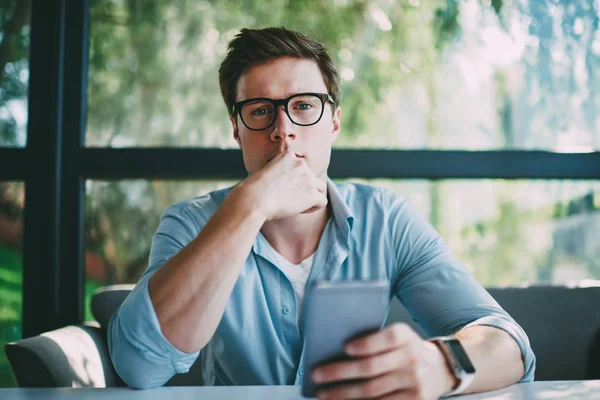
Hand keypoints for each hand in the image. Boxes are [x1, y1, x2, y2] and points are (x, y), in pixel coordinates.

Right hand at [240, 151, 327, 220]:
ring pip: (319, 188)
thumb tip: (289, 184)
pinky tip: (301, 210)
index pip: (301, 168)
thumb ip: (281, 173)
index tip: (284, 189)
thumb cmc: (254, 191)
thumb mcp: (266, 172)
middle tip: (289, 199)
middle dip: (304, 189)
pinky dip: (313, 208)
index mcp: (289, 155)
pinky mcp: (311, 193)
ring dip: (310, 197)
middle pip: (312, 177)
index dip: (296, 180)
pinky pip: (322, 201)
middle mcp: (300, 163)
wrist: (254, 200)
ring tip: (296, 205)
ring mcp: (308, 178)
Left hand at [311, 324, 456, 399]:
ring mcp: (414, 382)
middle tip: (317, 374)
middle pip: (371, 367)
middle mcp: (411, 358)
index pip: (387, 338)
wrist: (442, 369)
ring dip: (344, 394)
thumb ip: (375, 340)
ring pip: (372, 391)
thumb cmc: (408, 350)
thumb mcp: (399, 336)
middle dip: (340, 372)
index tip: (345, 348)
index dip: (366, 344)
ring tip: (324, 394)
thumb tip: (338, 352)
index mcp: (405, 336)